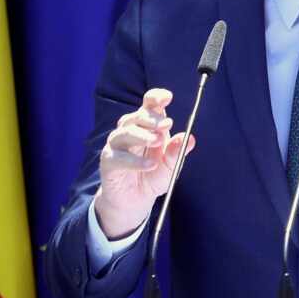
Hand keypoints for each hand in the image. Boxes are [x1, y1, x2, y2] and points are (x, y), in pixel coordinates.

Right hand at [94, 88, 193, 238]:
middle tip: (167, 124)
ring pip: (125, 132)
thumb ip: (177, 152)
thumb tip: (189, 138)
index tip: (167, 97)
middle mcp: (130, 130)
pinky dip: (135, 161)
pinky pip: (118, 157)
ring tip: (157, 141)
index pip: (148, 104)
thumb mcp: (170, 165)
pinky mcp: (108, 161)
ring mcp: (117, 145)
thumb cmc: (153, 176)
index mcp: (147, 125)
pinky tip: (150, 165)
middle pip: (137, 116)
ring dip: (142, 135)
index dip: (156, 97)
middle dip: (152, 118)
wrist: (135, 200)